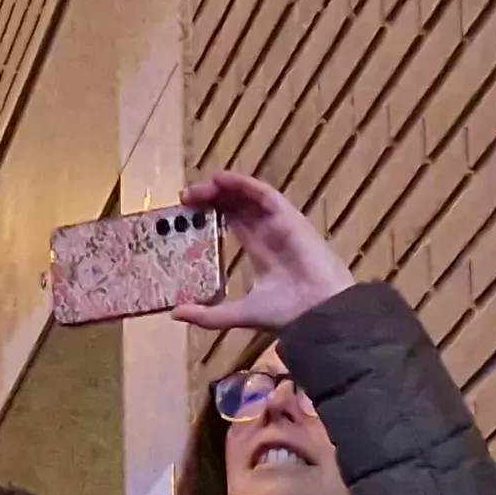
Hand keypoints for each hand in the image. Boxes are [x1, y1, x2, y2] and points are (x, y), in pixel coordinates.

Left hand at [169, 172, 352, 333]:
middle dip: (213, 198)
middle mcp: (270, 235)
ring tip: (198, 187)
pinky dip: (243, 184)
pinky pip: (264, 194)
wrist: (319, 313)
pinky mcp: (290, 217)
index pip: (234, 224)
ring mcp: (281, 224)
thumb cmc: (287, 314)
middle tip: (185, 197)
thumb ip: (209, 315)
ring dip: (224, 189)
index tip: (186, 212)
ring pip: (249, 197)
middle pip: (239, 207)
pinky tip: (221, 179)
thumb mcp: (239, 314)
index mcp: (262, 254)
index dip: (212, 214)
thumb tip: (176, 313)